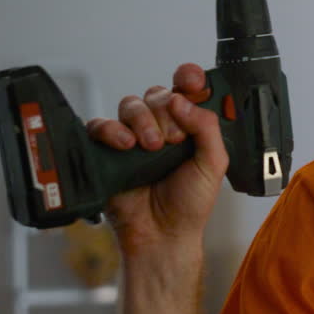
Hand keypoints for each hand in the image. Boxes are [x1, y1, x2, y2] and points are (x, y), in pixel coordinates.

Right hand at [85, 63, 227, 259]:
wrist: (163, 234)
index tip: (191, 80)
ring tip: (150, 146)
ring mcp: (134, 137)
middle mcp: (161, 127)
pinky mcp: (108, 151)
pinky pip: (100, 125)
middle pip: (157, 95)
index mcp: (189, 126)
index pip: (186, 90)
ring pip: (131, 105)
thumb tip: (183, 100)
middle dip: (165, 111)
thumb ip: (207, 127)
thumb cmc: (190, 203)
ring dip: (142, 120)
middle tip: (172, 139)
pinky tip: (125, 144)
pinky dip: (111, 129)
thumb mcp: (214, 163)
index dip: (188, 78)